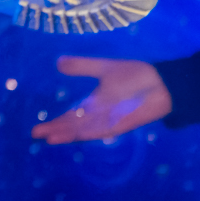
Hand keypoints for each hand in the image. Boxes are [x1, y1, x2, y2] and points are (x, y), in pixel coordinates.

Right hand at [31, 56, 173, 143]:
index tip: (37, 130)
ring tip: (51, 138)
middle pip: (75, 125)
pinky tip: (78, 136)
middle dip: (57, 130)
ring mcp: (112, 119)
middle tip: (37, 134)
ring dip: (70, 134)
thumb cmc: (136, 76)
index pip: (71, 116)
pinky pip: (106, 129)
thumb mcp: (103, 68)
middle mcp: (101, 115)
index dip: (55, 123)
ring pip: (86, 130)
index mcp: (94, 103)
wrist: (163, 82)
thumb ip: (82, 66)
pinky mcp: (125, 122)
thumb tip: (58, 62)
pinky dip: (92, 132)